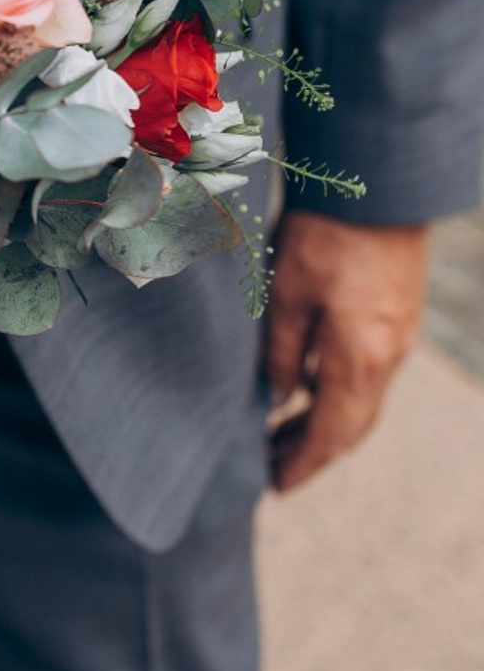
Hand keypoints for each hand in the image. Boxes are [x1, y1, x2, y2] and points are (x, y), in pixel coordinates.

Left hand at [266, 210, 428, 490]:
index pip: (331, 433)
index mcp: (360, 359)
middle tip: (273, 467)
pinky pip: (368, 374)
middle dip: (314, 451)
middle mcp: (388, 356)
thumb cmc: (323, 236)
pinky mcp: (396, 316)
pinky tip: (308, 386)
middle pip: (353, 425)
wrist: (378, 184)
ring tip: (282, 432)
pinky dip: (338, 394)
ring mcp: (397, 336)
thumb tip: (278, 402)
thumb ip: (283, 356)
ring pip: (363, 401)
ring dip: (325, 423)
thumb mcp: (286, 297)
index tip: (275, 486)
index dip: (303, 463)